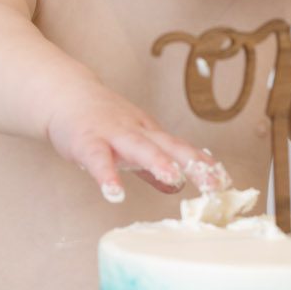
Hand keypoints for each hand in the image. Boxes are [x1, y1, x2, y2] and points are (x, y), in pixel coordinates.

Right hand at [48, 80, 226, 204]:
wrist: (65, 96)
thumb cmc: (101, 121)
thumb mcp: (133, 142)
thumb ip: (152, 168)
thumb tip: (175, 187)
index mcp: (150, 134)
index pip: (182, 148)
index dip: (203, 164)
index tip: (225, 182)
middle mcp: (137, 132)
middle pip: (168, 146)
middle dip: (192, 163)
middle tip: (213, 184)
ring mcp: (112, 134)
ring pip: (138, 147)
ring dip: (157, 161)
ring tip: (173, 178)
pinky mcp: (86, 141)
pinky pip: (97, 160)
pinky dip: (106, 176)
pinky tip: (114, 194)